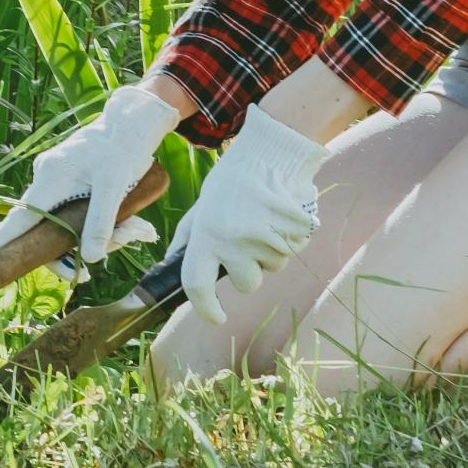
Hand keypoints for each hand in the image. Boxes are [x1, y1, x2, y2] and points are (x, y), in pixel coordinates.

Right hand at [0, 81, 179, 272]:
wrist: (129, 124)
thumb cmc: (121, 150)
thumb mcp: (115, 186)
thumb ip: (101, 222)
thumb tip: (90, 258)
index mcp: (51, 177)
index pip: (20, 217)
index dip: (2, 240)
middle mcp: (45, 178)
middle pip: (41, 227)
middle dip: (63, 252)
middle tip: (87, 273)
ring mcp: (53, 179)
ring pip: (57, 222)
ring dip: (84, 237)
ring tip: (125, 234)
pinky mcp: (64, 180)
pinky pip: (67, 211)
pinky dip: (87, 224)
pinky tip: (119, 225)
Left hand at [170, 108, 324, 325]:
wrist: (273, 152)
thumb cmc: (233, 180)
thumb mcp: (203, 205)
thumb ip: (189, 237)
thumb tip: (172, 264)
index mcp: (206, 234)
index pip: (197, 284)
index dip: (205, 308)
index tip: (215, 315)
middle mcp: (235, 241)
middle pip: (245, 283)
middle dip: (249, 269)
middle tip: (247, 239)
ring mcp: (267, 240)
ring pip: (271, 268)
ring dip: (269, 252)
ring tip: (263, 219)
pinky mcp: (294, 237)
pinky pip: (290, 253)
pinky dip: (286, 241)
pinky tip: (280, 216)